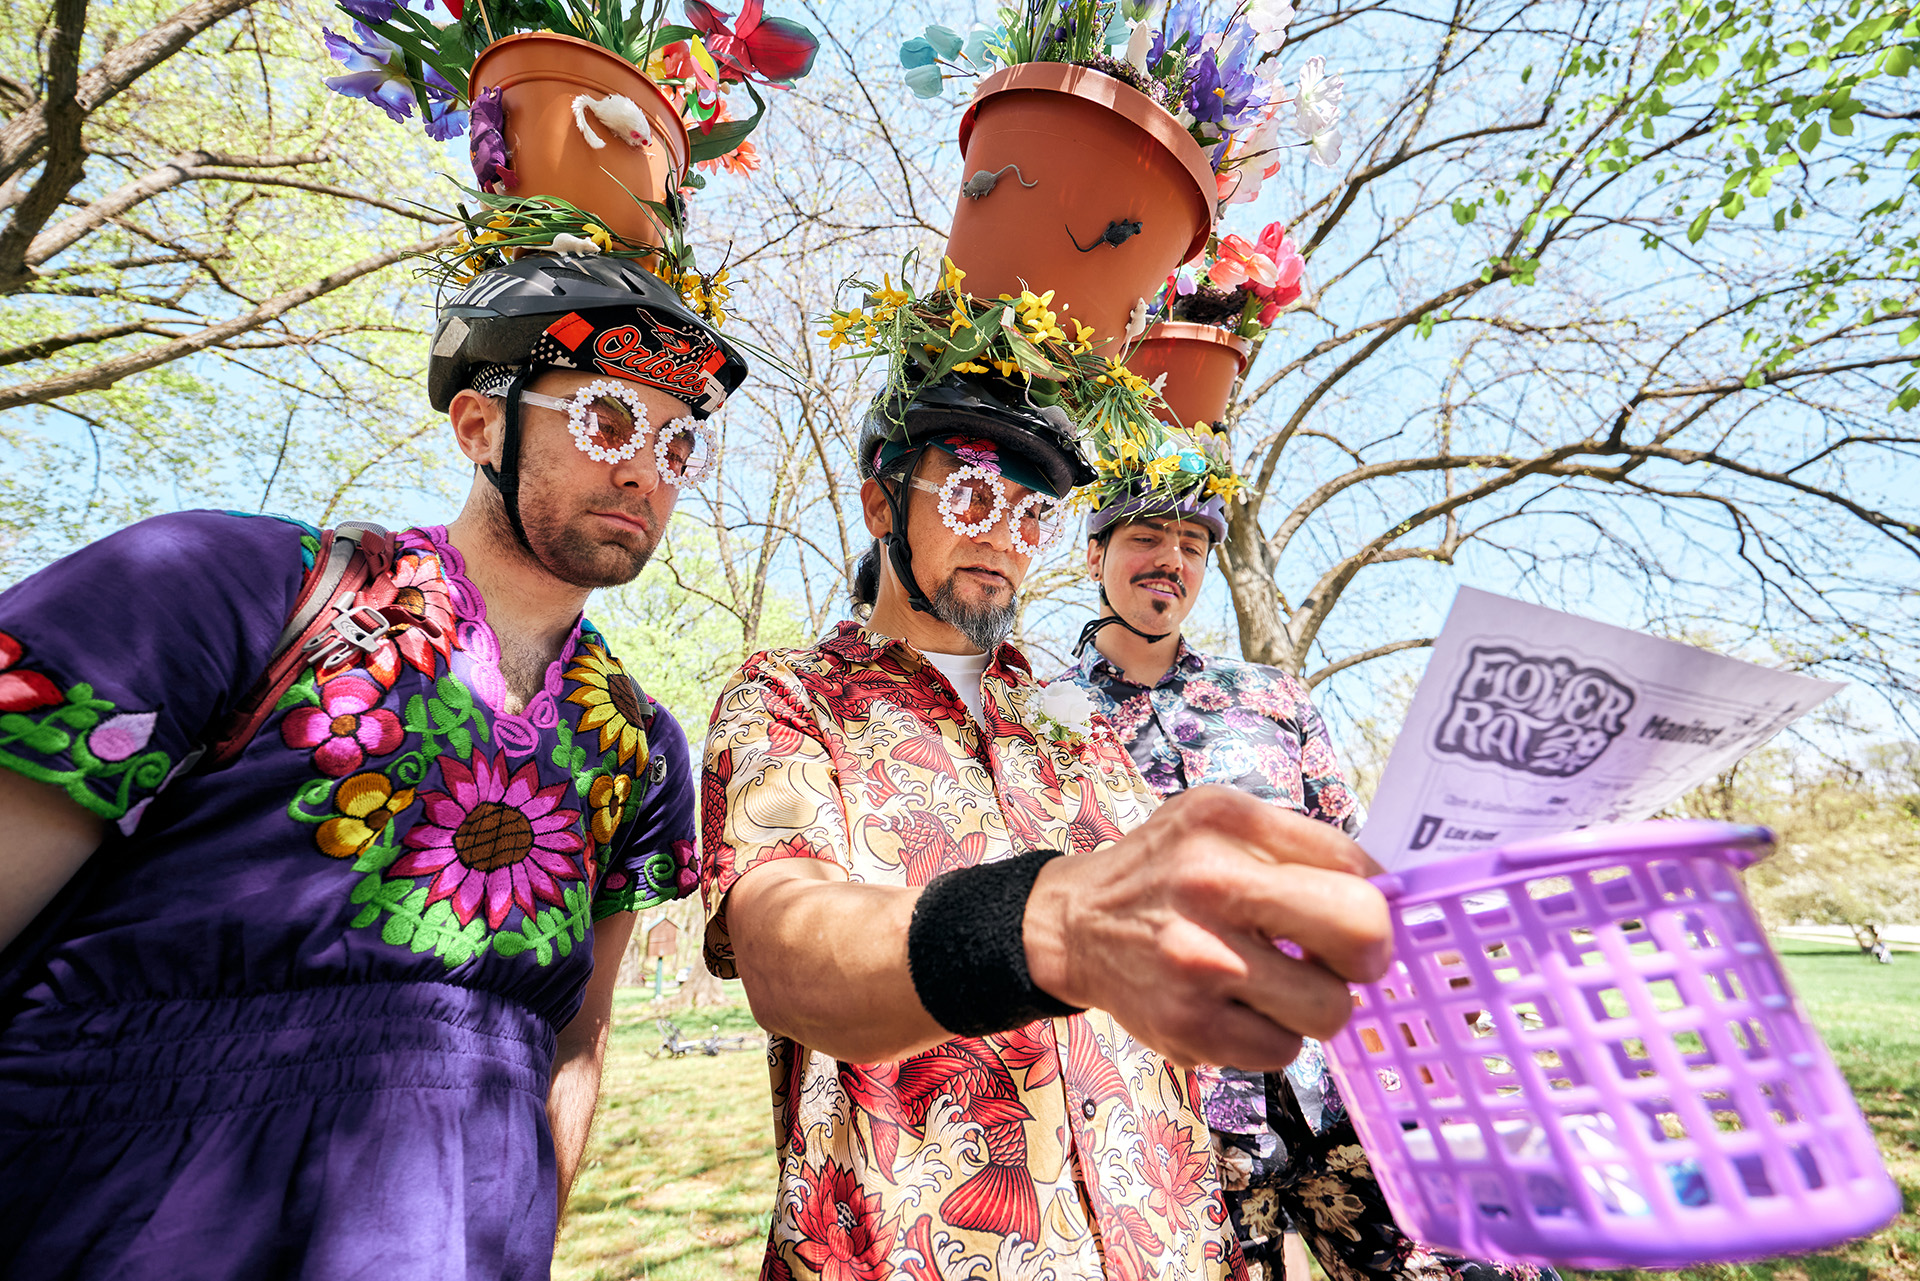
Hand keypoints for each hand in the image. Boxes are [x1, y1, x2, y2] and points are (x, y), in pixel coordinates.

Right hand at [1023, 784, 1390, 1070]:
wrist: (1075, 924)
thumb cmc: (1165, 868)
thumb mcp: (1220, 817)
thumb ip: (1302, 843)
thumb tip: (1388, 891)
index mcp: (1228, 826)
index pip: (1356, 868)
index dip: (1372, 899)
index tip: (1351, 912)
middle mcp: (1211, 889)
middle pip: (1362, 932)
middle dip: (1368, 955)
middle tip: (1340, 958)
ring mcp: (1199, 965)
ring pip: (1330, 1009)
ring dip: (1315, 1002)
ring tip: (1277, 981)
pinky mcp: (1189, 1029)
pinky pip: (1282, 1052)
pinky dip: (1272, 1035)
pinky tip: (1239, 1006)